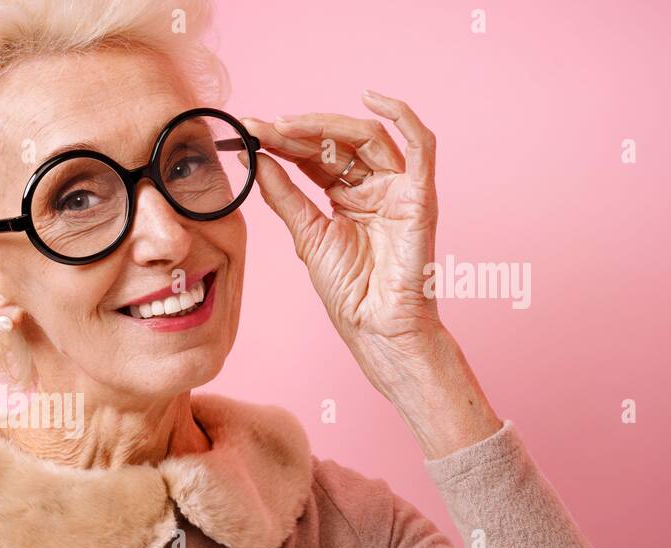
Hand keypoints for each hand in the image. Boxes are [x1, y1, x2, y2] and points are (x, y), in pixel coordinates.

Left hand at [240, 90, 443, 399]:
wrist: (374, 326)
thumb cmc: (349, 291)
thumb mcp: (306, 234)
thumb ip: (284, 195)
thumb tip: (255, 161)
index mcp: (348, 196)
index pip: (316, 156)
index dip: (284, 141)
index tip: (249, 131)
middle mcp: (375, 186)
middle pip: (339, 142)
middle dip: (297, 131)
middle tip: (261, 127)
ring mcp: (399, 188)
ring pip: (369, 136)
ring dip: (326, 124)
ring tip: (286, 124)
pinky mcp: (420, 195)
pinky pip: (422, 144)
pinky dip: (403, 115)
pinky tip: (372, 98)